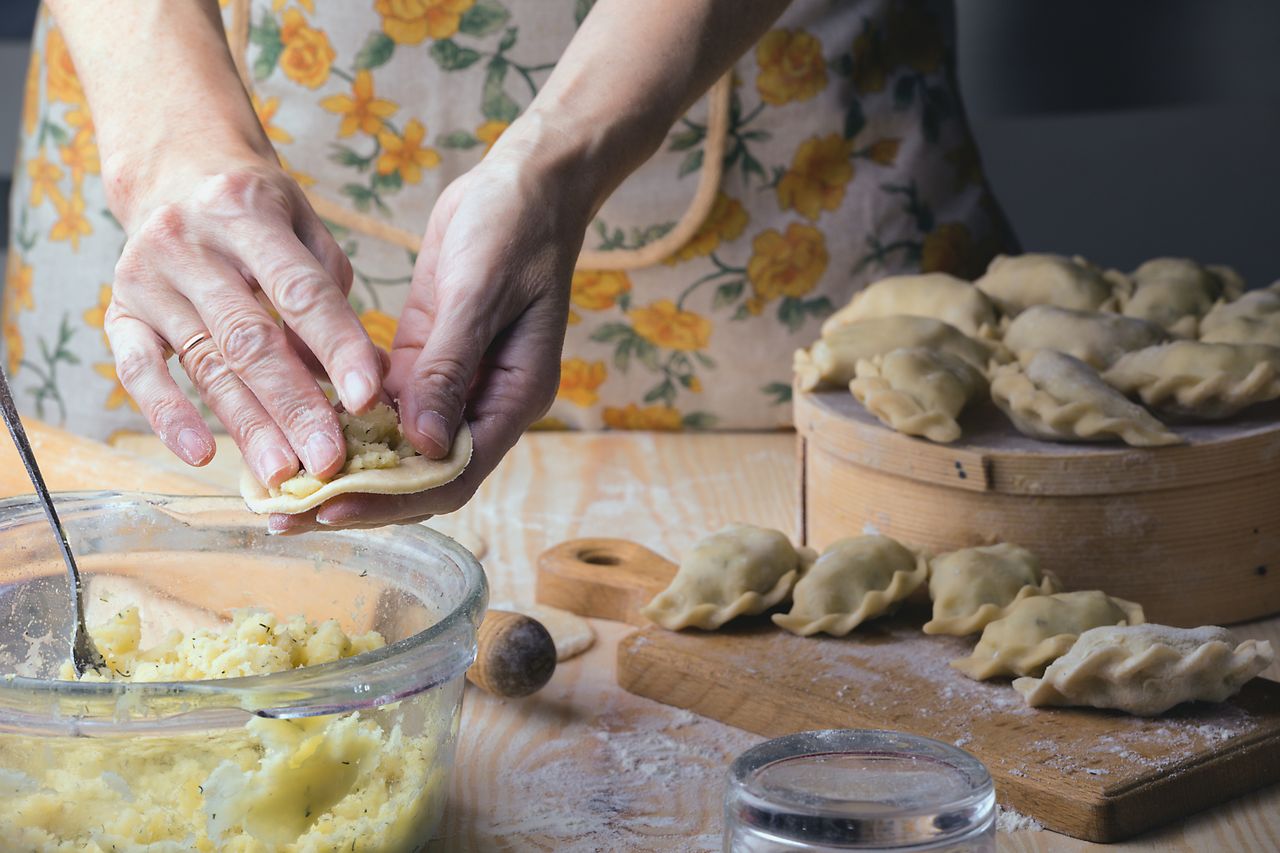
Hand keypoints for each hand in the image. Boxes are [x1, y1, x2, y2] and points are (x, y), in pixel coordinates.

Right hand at [104, 155, 384, 486]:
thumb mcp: (305, 228)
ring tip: (282, 473)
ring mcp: (147, 278)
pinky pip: (137, 370)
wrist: (175, 172)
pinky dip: (168, 414)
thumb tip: (368, 378)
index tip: (368, 399)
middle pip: (249, 337)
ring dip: (246, 424)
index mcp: (246, 211)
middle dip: (294, 404)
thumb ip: (333, 297)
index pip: (300, 290)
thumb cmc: (259, 214)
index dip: (336, 347)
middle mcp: (189, 242)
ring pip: (203, 362)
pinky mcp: (119, 311)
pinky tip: (202, 455)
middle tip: (328, 459)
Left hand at [268, 129, 581, 532]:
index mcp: (514, 396)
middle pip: (420, 475)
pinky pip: (385, 406)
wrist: (527, 183)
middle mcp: (485, 403)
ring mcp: (454, 384)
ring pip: (397, 446)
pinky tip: (297, 424)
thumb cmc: (516, 228)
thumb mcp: (481, 291)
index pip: (452, 474)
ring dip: (345, 464)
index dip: (391, 498)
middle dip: (356, 497)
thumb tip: (421, 443)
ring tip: (281, 483)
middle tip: (286, 513)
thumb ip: (451, 366)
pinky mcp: (426, 358)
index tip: (330, 507)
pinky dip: (346, 420)